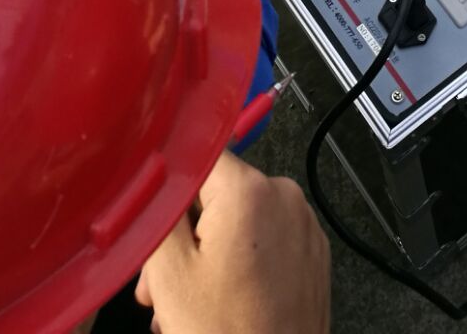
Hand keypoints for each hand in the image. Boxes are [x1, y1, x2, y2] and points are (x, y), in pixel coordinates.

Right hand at [137, 155, 329, 333]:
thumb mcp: (171, 274)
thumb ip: (162, 212)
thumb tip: (158, 177)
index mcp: (251, 191)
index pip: (198, 160)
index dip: (170, 195)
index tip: (155, 225)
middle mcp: (285, 198)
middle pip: (217, 197)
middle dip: (183, 237)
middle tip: (159, 285)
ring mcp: (304, 227)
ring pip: (238, 223)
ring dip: (206, 257)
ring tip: (183, 306)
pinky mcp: (311, 255)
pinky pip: (264, 243)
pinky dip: (238, 265)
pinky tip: (218, 302)